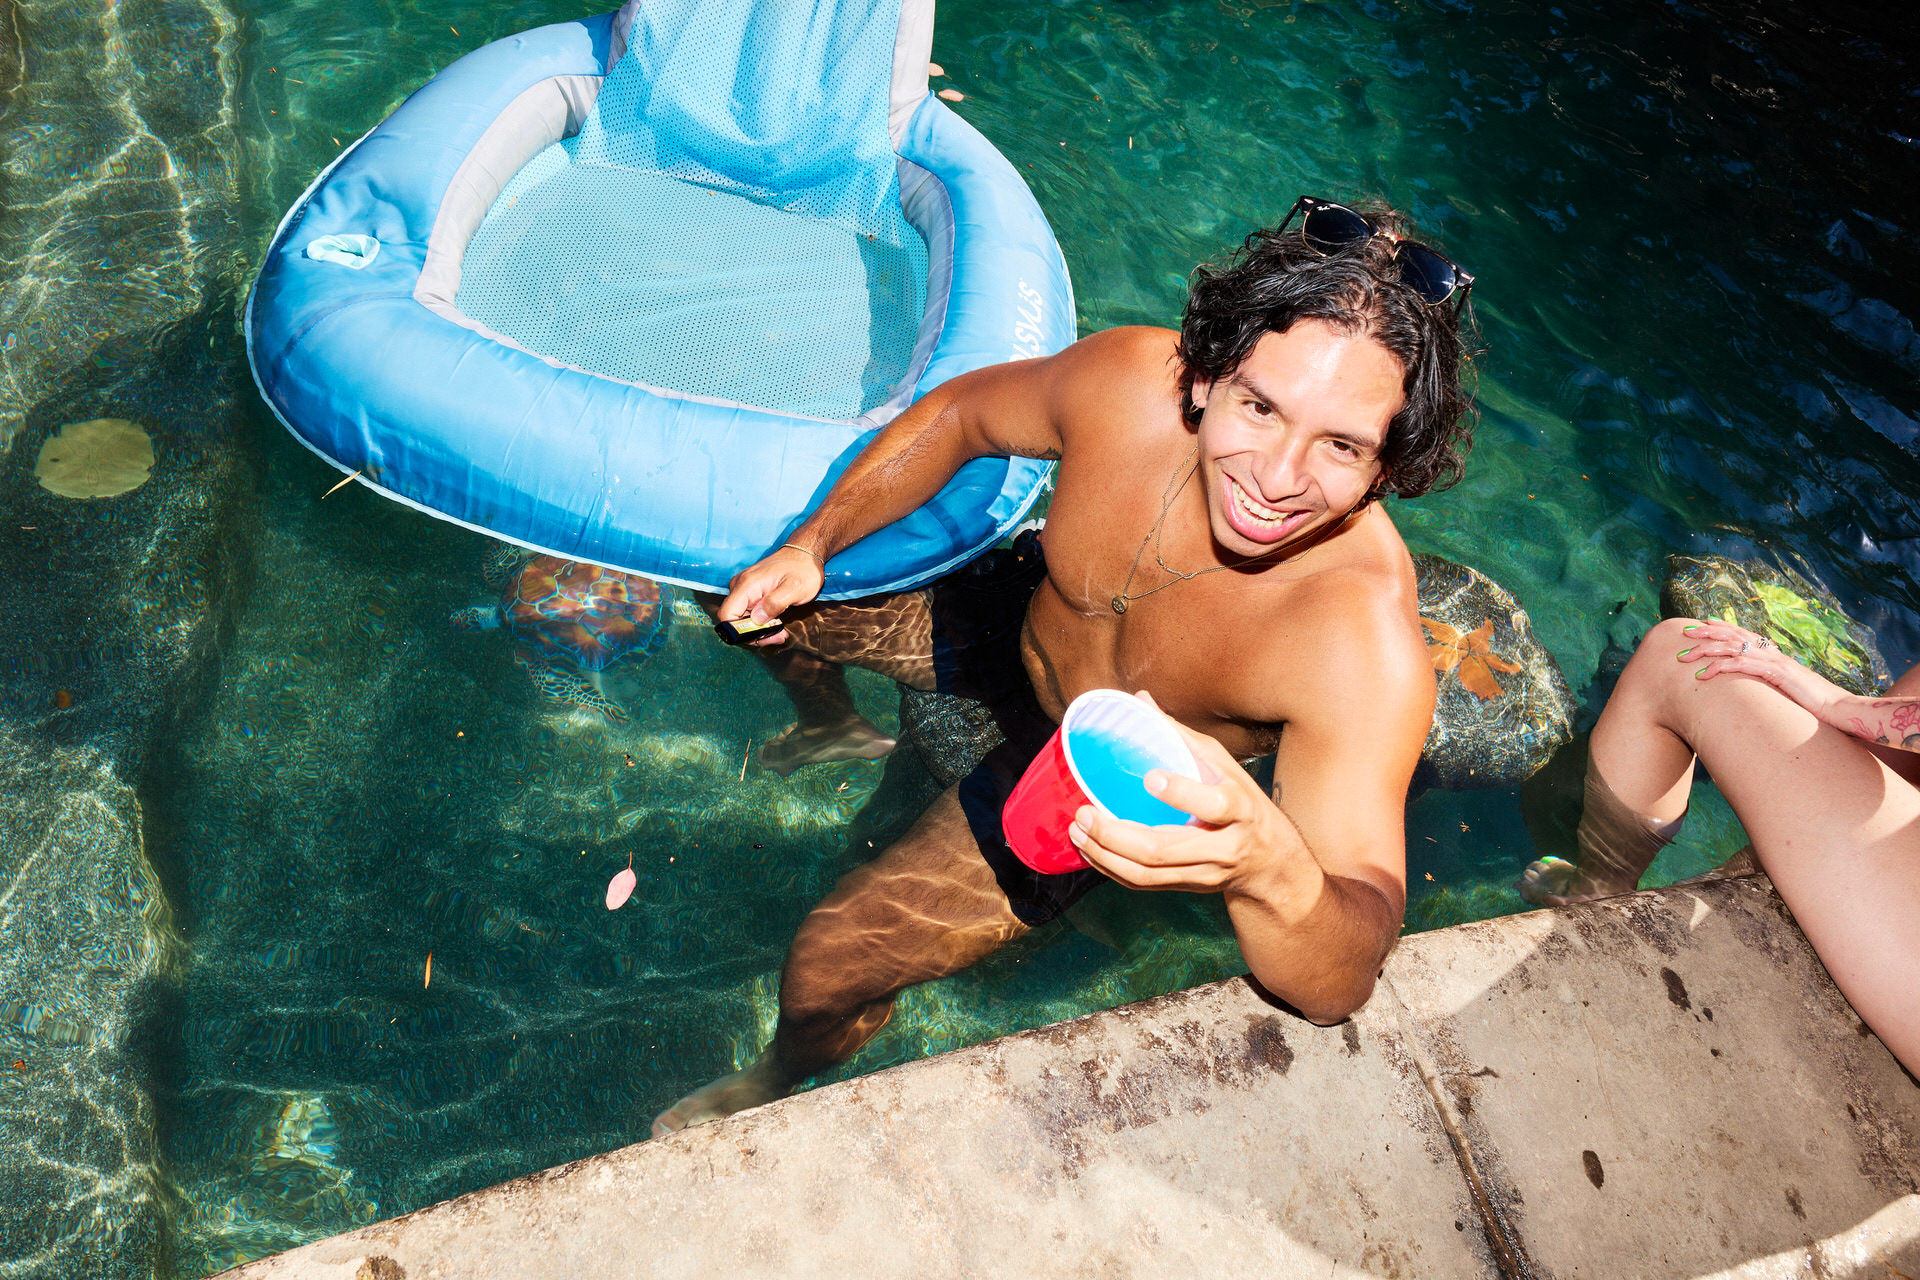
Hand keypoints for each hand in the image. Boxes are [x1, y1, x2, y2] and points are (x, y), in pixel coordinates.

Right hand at [717, 544, 824, 645]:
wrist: (805, 555)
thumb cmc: (802, 569)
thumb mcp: (795, 588)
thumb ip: (774, 603)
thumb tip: (757, 619)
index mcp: (747, 584)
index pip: (727, 614)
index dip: (740, 631)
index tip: (761, 635)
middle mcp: (740, 586)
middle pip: (734, 620)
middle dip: (753, 633)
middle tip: (777, 636)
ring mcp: (744, 589)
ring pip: (741, 618)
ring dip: (759, 629)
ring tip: (780, 630)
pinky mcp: (750, 592)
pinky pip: (748, 612)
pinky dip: (760, 622)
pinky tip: (776, 623)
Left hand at [1067, 693, 1321, 916]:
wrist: (1270, 864)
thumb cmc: (1244, 803)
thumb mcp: (1225, 765)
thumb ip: (1181, 736)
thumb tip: (1139, 700)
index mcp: (1240, 810)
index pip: (1216, 805)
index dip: (1182, 793)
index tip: (1149, 777)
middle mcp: (1224, 847)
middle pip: (1164, 849)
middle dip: (1116, 835)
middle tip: (1084, 813)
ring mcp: (1203, 874)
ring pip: (1147, 874)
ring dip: (1104, 855)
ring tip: (1077, 831)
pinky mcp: (1187, 888)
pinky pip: (1142, 884)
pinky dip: (1110, 869)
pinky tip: (1089, 850)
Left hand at [1678, 620, 1844, 720]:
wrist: (1838, 708)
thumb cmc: (1812, 702)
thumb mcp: (1786, 687)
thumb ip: (1771, 680)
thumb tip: (1755, 683)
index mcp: (1774, 654)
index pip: (1744, 633)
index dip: (1722, 626)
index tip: (1701, 623)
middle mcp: (1773, 653)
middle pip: (1734, 636)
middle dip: (1707, 633)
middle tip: (1684, 633)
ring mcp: (1775, 662)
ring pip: (1734, 648)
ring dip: (1707, 651)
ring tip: (1685, 656)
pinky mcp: (1778, 674)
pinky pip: (1745, 666)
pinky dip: (1722, 667)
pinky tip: (1705, 673)